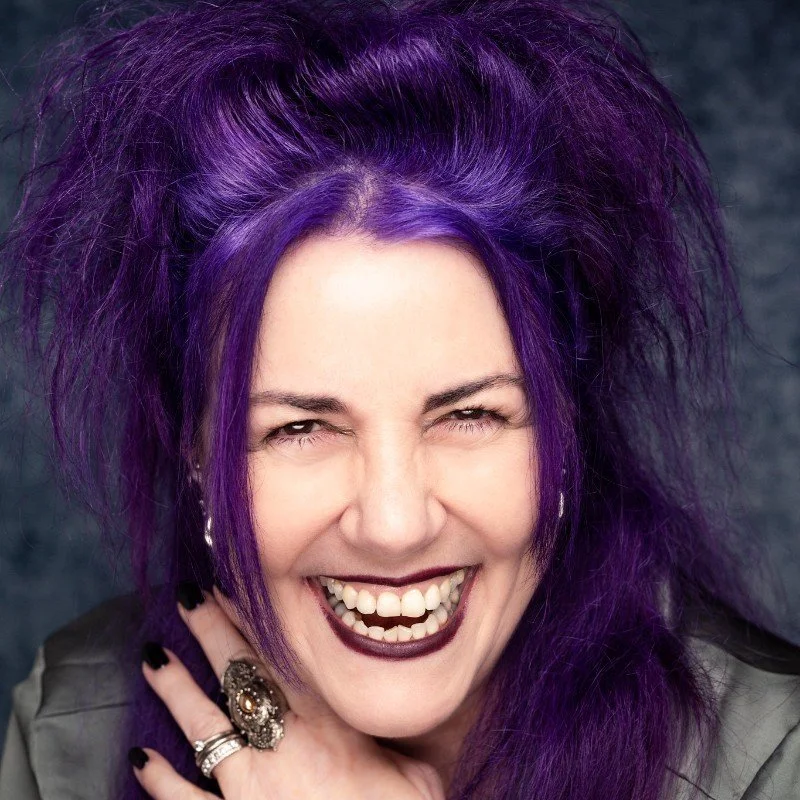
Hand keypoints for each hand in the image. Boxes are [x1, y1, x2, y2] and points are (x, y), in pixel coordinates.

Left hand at [132, 585, 444, 798]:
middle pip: (238, 673)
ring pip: (202, 722)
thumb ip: (398, 742)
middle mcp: (282, 742)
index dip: (253, 618)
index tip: (233, 588)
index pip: (281, 655)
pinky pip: (184, 799)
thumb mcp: (416, 776)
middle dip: (210, 630)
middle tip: (187, 596)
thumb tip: (399, 714)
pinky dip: (160, 780)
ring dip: (175, 688)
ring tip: (153, 657)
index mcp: (327, 723)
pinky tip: (139, 759)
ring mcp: (249, 783)